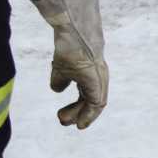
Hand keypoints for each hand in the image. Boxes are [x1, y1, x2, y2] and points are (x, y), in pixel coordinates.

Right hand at [32, 0, 108, 128]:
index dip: (78, 107)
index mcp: (90, 73)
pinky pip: (97, 103)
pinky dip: (89, 114)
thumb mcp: (62, 67)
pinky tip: (80, 123)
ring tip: (65, 121)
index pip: (87, 94)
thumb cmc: (68, 47)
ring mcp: (100, 79)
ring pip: (94, 104)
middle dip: (77, 113)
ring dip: (80, 115)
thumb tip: (57, 89)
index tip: (64, 117)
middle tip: (62, 121)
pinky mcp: (97, 81)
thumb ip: (61, 78)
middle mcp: (98, 77)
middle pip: (91, 100)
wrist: (74, 35)